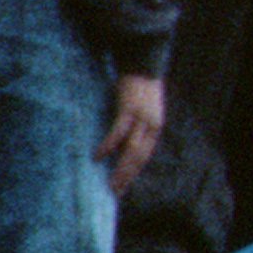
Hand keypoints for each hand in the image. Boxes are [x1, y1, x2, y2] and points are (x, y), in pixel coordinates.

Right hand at [97, 72, 164, 194]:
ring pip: (131, 151)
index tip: (122, 188)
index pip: (144, 157)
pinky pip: (118, 132)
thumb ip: (136, 125)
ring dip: (120, 169)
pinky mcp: (129, 108)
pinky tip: (98, 156)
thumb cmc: (138, 84)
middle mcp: (151, 126)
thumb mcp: (142, 108)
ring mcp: (141, 118)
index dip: (133, 174)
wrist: (143, 60)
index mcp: (155, 127)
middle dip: (126, 178)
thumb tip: (121, 142)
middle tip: (114, 193)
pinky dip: (109, 145)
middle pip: (139, 159)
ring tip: (109, 183)